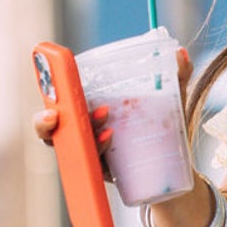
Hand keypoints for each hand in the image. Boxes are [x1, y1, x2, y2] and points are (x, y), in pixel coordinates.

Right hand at [32, 47, 192, 184]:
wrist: (174, 172)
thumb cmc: (162, 129)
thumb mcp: (169, 101)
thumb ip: (175, 77)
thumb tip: (181, 53)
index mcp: (89, 106)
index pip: (59, 97)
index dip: (46, 89)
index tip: (48, 79)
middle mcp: (84, 130)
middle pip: (53, 127)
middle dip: (47, 122)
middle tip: (57, 115)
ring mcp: (92, 153)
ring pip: (71, 149)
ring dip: (81, 137)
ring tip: (106, 128)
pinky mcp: (103, 173)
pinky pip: (92, 168)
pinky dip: (98, 155)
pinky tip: (111, 140)